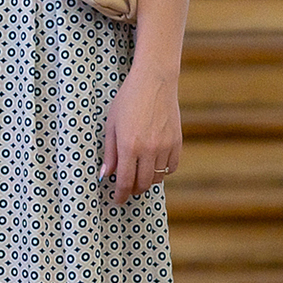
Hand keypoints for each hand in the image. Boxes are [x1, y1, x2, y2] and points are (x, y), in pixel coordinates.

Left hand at [100, 64, 181, 205]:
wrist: (154, 82)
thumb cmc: (128, 100)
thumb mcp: (111, 125)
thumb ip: (109, 152)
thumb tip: (105, 175)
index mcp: (129, 146)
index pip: (125, 181)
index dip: (120, 194)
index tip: (117, 200)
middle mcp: (149, 149)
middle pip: (142, 184)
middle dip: (133, 190)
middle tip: (126, 189)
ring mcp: (165, 146)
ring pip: (157, 178)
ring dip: (147, 181)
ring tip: (139, 175)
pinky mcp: (177, 142)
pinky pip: (171, 167)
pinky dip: (162, 171)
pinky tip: (154, 165)